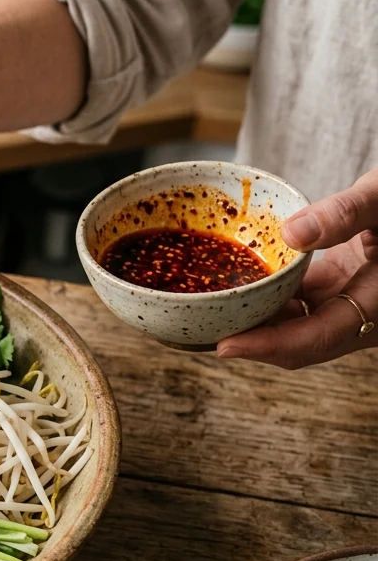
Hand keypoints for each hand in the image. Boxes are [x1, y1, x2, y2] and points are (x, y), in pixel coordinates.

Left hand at [217, 168, 377, 367]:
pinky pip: (300, 303)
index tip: (225, 347)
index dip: (269, 347)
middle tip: (199, 335)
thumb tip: (291, 233)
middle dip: (252, 342)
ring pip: (298, 324)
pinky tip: (236, 286)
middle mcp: (365, 313)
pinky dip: (270, 298)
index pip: (317, 339)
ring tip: (208, 313)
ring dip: (258, 321)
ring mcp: (353, 302)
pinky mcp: (342, 286)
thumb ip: (345, 213)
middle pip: (300, 342)